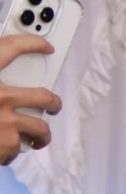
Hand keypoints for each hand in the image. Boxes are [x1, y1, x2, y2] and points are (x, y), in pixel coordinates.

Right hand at [0, 35, 58, 162]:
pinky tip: (3, 149)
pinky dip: (10, 150)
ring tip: (37, 138)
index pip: (11, 47)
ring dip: (41, 135)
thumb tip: (1, 73)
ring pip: (40, 128)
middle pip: (44, 97)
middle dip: (53, 103)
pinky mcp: (6, 145)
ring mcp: (6, 122)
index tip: (45, 46)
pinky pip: (17, 147)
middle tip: (52, 105)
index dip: (32, 43)